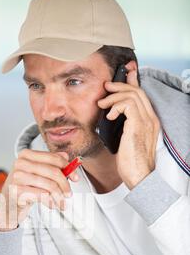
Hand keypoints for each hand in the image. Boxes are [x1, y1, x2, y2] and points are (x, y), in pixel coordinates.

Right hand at [0, 150, 78, 230]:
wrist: (8, 205)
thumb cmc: (24, 188)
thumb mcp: (37, 173)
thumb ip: (51, 163)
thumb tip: (66, 156)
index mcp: (26, 154)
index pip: (54, 158)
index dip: (68, 168)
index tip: (75, 178)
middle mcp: (21, 163)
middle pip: (53, 172)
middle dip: (65, 184)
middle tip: (69, 194)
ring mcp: (17, 176)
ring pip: (49, 185)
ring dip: (59, 196)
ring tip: (62, 203)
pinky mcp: (17, 191)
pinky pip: (42, 195)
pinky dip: (50, 202)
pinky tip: (52, 205)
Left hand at [97, 68, 159, 188]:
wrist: (139, 177)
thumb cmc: (132, 164)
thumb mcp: (126, 141)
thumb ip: (122, 127)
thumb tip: (110, 118)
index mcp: (149, 121)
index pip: (142, 95)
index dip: (131, 82)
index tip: (121, 77)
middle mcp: (150, 119)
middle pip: (137, 91)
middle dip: (120, 85)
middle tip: (106, 87)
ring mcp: (146, 121)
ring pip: (132, 94)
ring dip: (114, 96)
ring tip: (103, 104)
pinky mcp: (138, 126)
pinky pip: (128, 104)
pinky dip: (116, 106)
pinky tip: (109, 115)